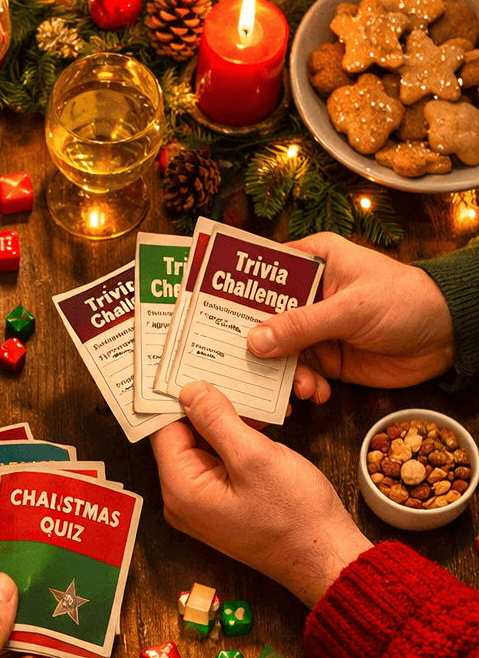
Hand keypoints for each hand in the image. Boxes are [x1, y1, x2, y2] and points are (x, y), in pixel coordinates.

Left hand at [150, 381, 371, 606]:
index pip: (164, 429)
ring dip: (228, 421)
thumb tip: (190, 390)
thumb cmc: (294, 515)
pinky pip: (219, 461)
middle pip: (182, 436)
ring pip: (203, 446)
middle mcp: (182, 498)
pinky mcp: (221, 501)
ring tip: (258, 401)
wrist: (325, 557)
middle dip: (208, 406)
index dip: (180, 396)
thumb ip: (217, 420)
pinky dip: (237, 440)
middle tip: (232, 376)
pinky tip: (261, 424)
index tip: (195, 366)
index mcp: (180, 488)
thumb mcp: (255, 458)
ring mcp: (201, 502)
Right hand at [246, 232, 454, 403]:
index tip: (209, 315)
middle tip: (243, 365)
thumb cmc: (404, 302)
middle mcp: (306, 295)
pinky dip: (303, 388)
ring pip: (277, 353)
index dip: (233, 293)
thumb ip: (301, 325)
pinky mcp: (324, 358)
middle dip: (254, 346)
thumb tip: (254, 342)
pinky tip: (316, 395)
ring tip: (302, 388)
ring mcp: (312, 329)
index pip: (261, 274)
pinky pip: (298, 374)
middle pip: (261, 319)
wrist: (447, 337)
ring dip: (284, 374)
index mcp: (312, 262)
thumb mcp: (351, 309)